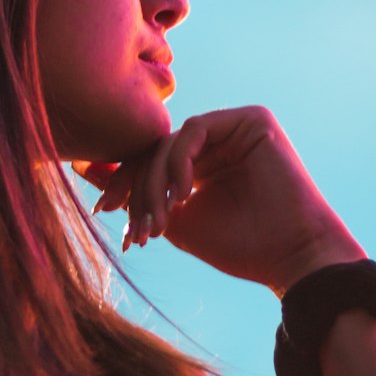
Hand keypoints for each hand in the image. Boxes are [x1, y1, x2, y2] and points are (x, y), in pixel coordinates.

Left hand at [77, 106, 365, 292]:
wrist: (291, 257)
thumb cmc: (238, 246)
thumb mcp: (173, 219)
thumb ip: (135, 193)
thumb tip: (83, 167)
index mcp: (202, 161)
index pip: (150, 160)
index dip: (122, 182)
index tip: (102, 211)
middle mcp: (218, 138)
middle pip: (156, 147)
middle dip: (133, 183)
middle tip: (121, 217)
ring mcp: (235, 125)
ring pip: (171, 141)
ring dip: (155, 181)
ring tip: (157, 219)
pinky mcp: (252, 119)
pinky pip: (194, 130)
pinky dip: (179, 162)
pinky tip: (182, 196)